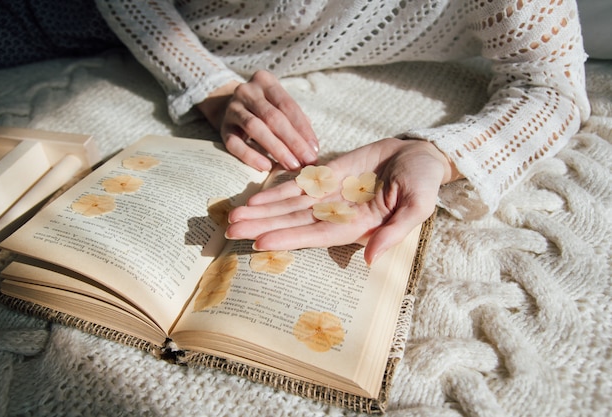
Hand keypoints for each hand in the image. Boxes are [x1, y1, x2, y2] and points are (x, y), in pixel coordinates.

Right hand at [197, 70, 318, 171]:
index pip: (288, 105)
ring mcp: (232, 108)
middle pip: (273, 117)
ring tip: (291, 165)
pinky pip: (235, 143)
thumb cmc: (264, 108)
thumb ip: (296, 121)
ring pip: (255, 128)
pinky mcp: (222, 127)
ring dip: (276, 149)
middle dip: (293, 141)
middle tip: (306, 161)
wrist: (228, 105)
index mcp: (265, 81)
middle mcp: (247, 91)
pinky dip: (251, 156)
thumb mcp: (280, 106)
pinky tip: (265, 166)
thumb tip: (311, 147)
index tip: (314, 149)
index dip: (303, 129)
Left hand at [226, 138, 460, 263]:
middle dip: (262, 226)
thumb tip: (371, 258)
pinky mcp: (328, 175)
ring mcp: (330, 195)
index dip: (289, 239)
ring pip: (289, 205)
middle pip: (293, 223)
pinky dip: (276, 191)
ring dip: (261, 211)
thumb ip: (395, 231)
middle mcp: (337, 214)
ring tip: (232, 216)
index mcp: (357, 226)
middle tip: (229, 231)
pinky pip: (298, 184)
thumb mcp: (419, 205)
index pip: (316, 235)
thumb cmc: (424, 183)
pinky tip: (254, 197)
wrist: (420, 156)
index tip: (261, 242)